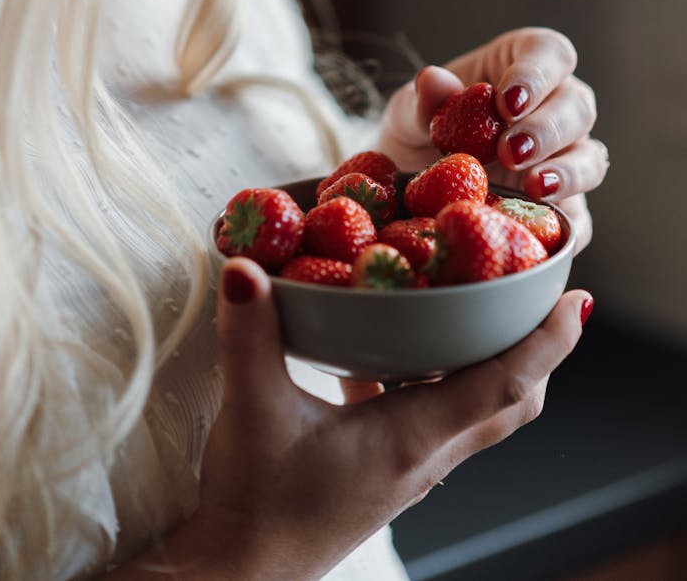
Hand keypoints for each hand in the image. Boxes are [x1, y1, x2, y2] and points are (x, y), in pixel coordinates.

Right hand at [180, 258, 590, 580]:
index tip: (574, 302)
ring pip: (476, 411)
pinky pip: (433, 416)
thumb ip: (249, 335)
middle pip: (510, 402)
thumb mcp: (253, 408)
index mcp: (413, 438)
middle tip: (536, 297)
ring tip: (473, 309)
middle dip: (536, 352)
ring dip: (488, 362)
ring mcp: (409, 467)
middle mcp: (425, 454)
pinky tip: (380, 350)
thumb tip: (243, 267)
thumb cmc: (257, 502)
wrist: (243, 572)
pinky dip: (433, 377)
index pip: (504, 385)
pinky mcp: (386, 469)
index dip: (546, 342)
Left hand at [378, 27, 607, 250]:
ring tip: (534, 187)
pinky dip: (566, 226)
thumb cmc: (420, 129)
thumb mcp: (409, 112)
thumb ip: (423, 100)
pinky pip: (579, 217)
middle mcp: (554, 105)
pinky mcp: (564, 204)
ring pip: (590, 157)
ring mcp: (565, 155)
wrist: (412, 179)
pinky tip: (541, 232)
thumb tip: (433, 81)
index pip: (549, 53)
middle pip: (577, 105)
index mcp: (522, 64)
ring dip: (568, 172)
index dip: (536, 74)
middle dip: (547, 128)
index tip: (507, 102)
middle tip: (509, 151)